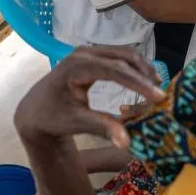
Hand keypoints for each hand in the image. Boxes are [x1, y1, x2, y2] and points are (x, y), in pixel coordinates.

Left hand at [14, 47, 165, 150]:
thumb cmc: (53, 117)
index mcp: (76, 66)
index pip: (114, 70)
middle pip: (122, 57)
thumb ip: (103, 128)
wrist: (35, 111)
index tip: (158, 96)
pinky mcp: (91, 56)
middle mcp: (83, 53)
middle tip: (160, 92)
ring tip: (155, 87)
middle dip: (143, 73)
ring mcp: (87, 52)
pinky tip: (142, 80)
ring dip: (141, 69)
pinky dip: (133, 67)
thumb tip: (127, 142)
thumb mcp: (77, 122)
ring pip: (123, 54)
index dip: (138, 82)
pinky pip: (117, 56)